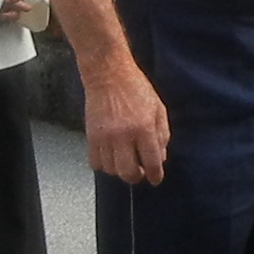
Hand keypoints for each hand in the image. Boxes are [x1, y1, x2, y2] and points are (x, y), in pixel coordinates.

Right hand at [82, 59, 168, 185]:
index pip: (152, 163)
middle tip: (140, 171)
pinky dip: (104, 165)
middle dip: (137, 177)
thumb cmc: (135, 88)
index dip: (155, 176)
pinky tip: (111, 156)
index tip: (155, 179)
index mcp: (144, 128)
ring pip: (111, 170)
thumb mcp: (158, 108)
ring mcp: (105, 137)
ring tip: (125, 160)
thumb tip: (160, 158)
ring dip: (120, 170)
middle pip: (129, 173)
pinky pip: (95, 162)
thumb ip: (162, 134)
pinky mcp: (91, 136)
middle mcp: (124, 136)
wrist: (108, 74)